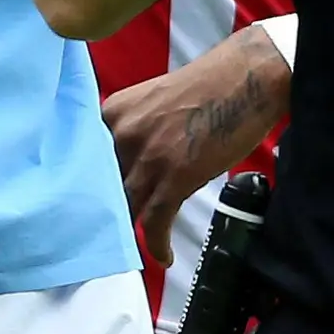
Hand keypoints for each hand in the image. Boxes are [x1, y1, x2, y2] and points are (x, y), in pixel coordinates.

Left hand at [106, 21, 290, 254]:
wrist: (247, 77)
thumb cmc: (208, 84)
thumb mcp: (152, 100)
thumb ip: (132, 129)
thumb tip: (126, 163)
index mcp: (114, 111)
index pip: (86, 158)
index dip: (87, 184)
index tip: (89, 203)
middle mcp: (123, 133)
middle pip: (101, 185)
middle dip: (105, 211)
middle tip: (108, 232)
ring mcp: (148, 156)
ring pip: (124, 205)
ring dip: (128, 230)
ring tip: (133, 249)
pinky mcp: (175, 176)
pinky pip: (155, 221)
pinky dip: (157, 243)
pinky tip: (164, 256)